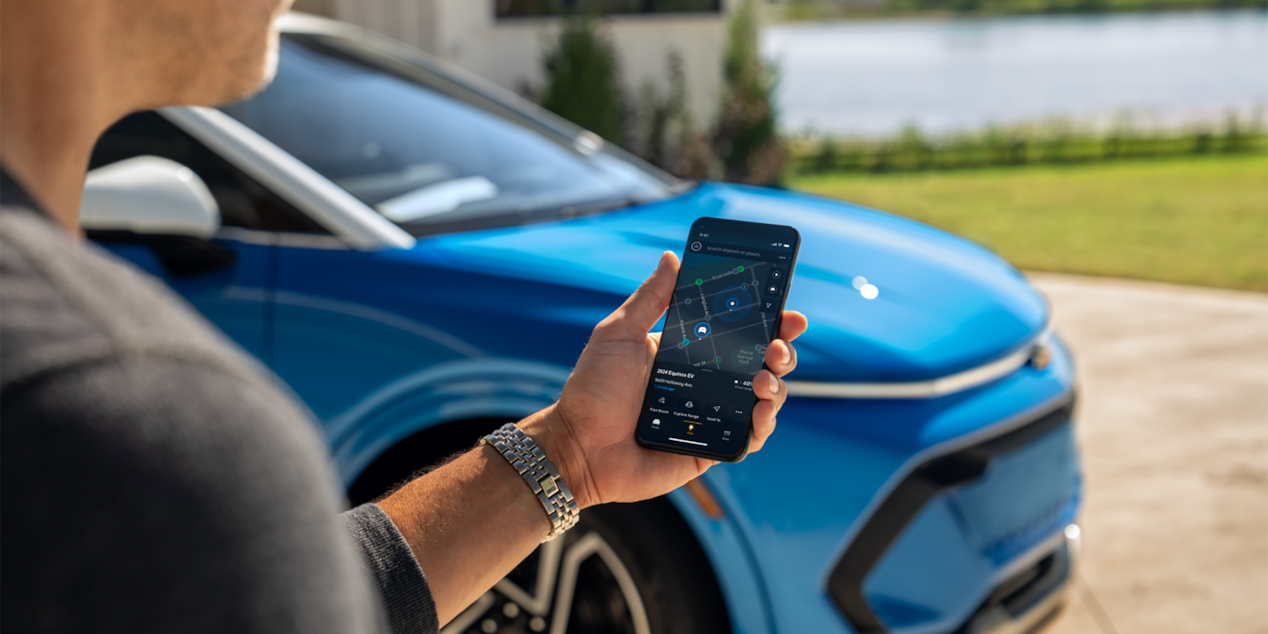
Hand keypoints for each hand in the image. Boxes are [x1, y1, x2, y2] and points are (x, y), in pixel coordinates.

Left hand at [523, 251, 807, 508]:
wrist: (577, 447)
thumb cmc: (593, 390)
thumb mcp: (619, 334)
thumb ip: (650, 298)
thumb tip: (672, 257)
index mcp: (689, 351)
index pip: (738, 331)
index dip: (768, 320)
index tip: (787, 310)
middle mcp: (707, 381)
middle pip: (761, 362)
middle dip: (781, 349)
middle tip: (779, 344)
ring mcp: (712, 415)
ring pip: (763, 398)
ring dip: (776, 385)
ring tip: (764, 379)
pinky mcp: (712, 448)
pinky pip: (749, 437)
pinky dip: (763, 424)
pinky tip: (761, 411)